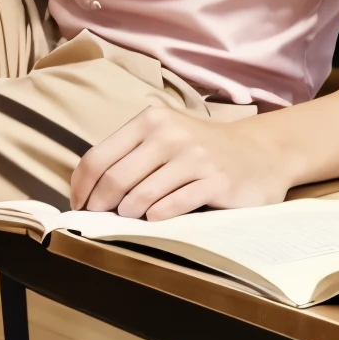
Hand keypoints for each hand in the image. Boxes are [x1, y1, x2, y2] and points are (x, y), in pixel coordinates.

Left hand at [69, 101, 294, 220]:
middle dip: (100, 205)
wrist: (260, 152)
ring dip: (129, 213)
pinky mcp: (216, 181)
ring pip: (141, 195)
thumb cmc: (200, 149)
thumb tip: (89, 188)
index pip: (99, 157)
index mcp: (150, 120)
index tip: (78, 204)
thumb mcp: (164, 136)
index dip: (82, 186)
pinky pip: (172, 206)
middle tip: (98, 219)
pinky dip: (156, 217)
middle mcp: (170, 134)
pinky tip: (154, 219)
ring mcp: (194, 157)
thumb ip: (130, 154)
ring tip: (130, 217)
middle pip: (115, 179)